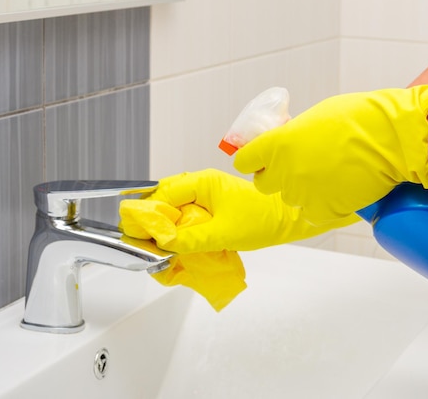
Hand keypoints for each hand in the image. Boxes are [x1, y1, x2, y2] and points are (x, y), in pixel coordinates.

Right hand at [121, 169, 358, 253]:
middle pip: (166, 198)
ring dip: (168, 224)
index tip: (139, 234)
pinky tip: (178, 242)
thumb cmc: (261, 220)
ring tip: (161, 245)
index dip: (150, 215)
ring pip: (175, 206)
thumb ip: (191, 238)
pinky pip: (188, 212)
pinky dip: (180, 226)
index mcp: (202, 182)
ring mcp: (207, 192)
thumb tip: (163, 243)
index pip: (164, 194)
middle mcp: (201, 182)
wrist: (288, 218)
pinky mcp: (213, 203)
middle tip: (146, 242)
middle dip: (155, 219)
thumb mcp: (223, 233)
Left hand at [234, 85, 427, 223]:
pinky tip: (334, 193)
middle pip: (263, 184)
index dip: (252, 160)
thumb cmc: (359, 119)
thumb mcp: (315, 118)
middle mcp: (285, 171)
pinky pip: (311, 214)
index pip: (244, 161)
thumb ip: (293, 135)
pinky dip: (321, 207)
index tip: (259, 159)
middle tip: (294, 168)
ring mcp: (303, 194)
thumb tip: (286, 142)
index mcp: (277, 144)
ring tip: (325, 177)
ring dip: (301, 190)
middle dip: (274, 176)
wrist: (393, 138)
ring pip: (290, 198)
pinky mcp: (324, 211)